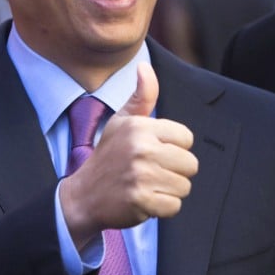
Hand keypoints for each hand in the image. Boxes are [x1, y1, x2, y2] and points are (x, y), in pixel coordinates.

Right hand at [59, 62, 197, 249]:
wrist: (84, 195)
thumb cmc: (108, 155)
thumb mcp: (122, 121)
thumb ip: (141, 96)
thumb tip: (145, 66)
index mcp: (140, 127)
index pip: (186, 138)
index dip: (174, 148)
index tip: (154, 152)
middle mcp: (141, 148)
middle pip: (190, 164)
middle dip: (175, 171)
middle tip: (151, 172)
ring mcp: (141, 176)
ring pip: (184, 186)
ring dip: (169, 190)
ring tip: (147, 185)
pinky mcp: (141, 201)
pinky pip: (174, 207)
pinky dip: (162, 208)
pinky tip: (144, 200)